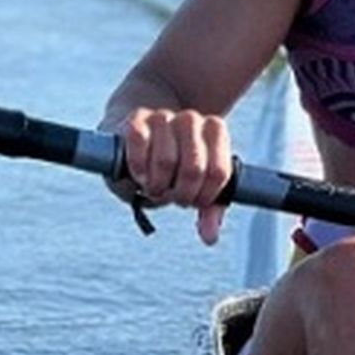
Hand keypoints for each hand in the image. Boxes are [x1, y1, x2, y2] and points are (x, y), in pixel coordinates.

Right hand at [115, 106, 233, 245]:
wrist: (140, 128)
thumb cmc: (174, 163)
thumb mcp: (196, 184)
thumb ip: (208, 209)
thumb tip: (210, 238)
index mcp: (215, 131)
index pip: (218, 172)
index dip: (204, 196)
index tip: (194, 201)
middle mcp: (192, 119)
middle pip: (193, 169)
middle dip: (179, 193)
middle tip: (170, 196)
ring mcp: (164, 116)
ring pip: (165, 161)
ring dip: (157, 184)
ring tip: (154, 187)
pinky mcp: (136, 119)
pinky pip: (139, 146)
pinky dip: (138, 169)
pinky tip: (139, 176)